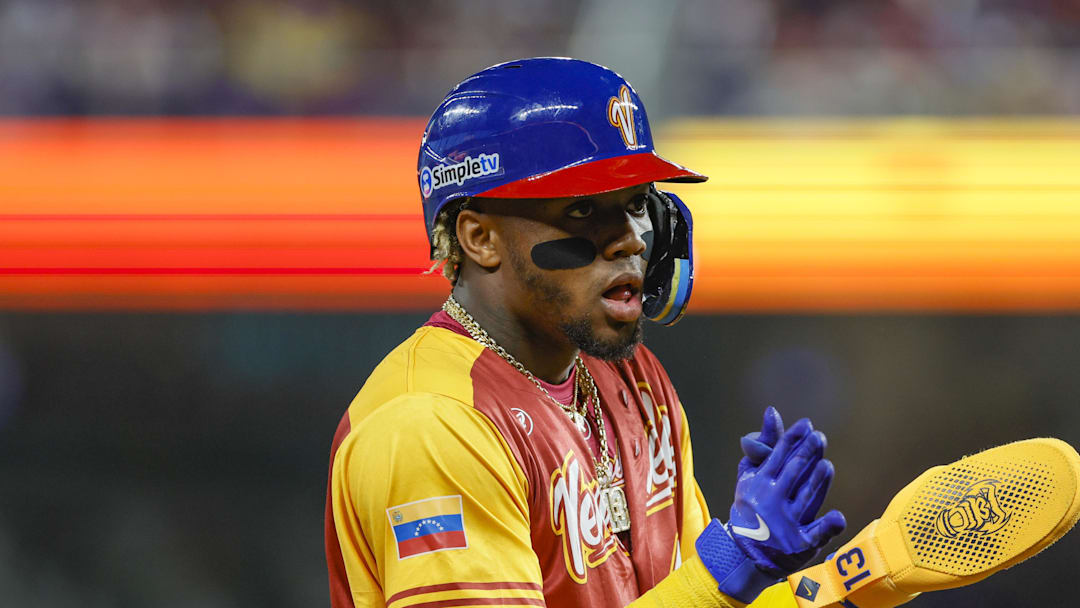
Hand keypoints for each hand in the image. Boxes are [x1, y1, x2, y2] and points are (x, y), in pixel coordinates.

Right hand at [729, 417, 845, 576]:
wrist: (746, 552)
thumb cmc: (751, 506)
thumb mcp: (749, 475)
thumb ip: (762, 444)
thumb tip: (772, 412)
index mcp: (758, 482)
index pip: (779, 455)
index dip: (793, 438)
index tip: (806, 424)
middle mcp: (771, 500)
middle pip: (794, 471)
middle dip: (808, 452)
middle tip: (819, 437)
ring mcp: (787, 522)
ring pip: (807, 495)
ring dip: (818, 479)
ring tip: (825, 464)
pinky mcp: (800, 543)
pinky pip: (816, 533)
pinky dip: (827, 526)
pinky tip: (837, 516)